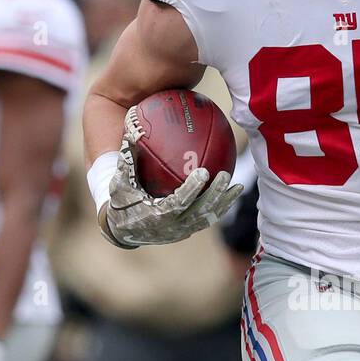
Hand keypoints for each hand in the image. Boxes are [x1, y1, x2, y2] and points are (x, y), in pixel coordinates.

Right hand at [104, 107, 242, 247]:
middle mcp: (172, 227)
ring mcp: (182, 231)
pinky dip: (221, 208)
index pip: (178, 202)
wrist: (123, 230)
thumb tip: (133, 129)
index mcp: (156, 216)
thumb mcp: (120, 181)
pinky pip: (207, 219)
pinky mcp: (188, 231)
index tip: (203, 172)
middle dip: (214, 194)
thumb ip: (127, 157)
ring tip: (239, 186)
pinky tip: (232, 193)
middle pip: (199, 211)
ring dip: (224, 202)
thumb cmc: (121, 201)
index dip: (192, 189)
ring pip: (208, 218)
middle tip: (224, 175)